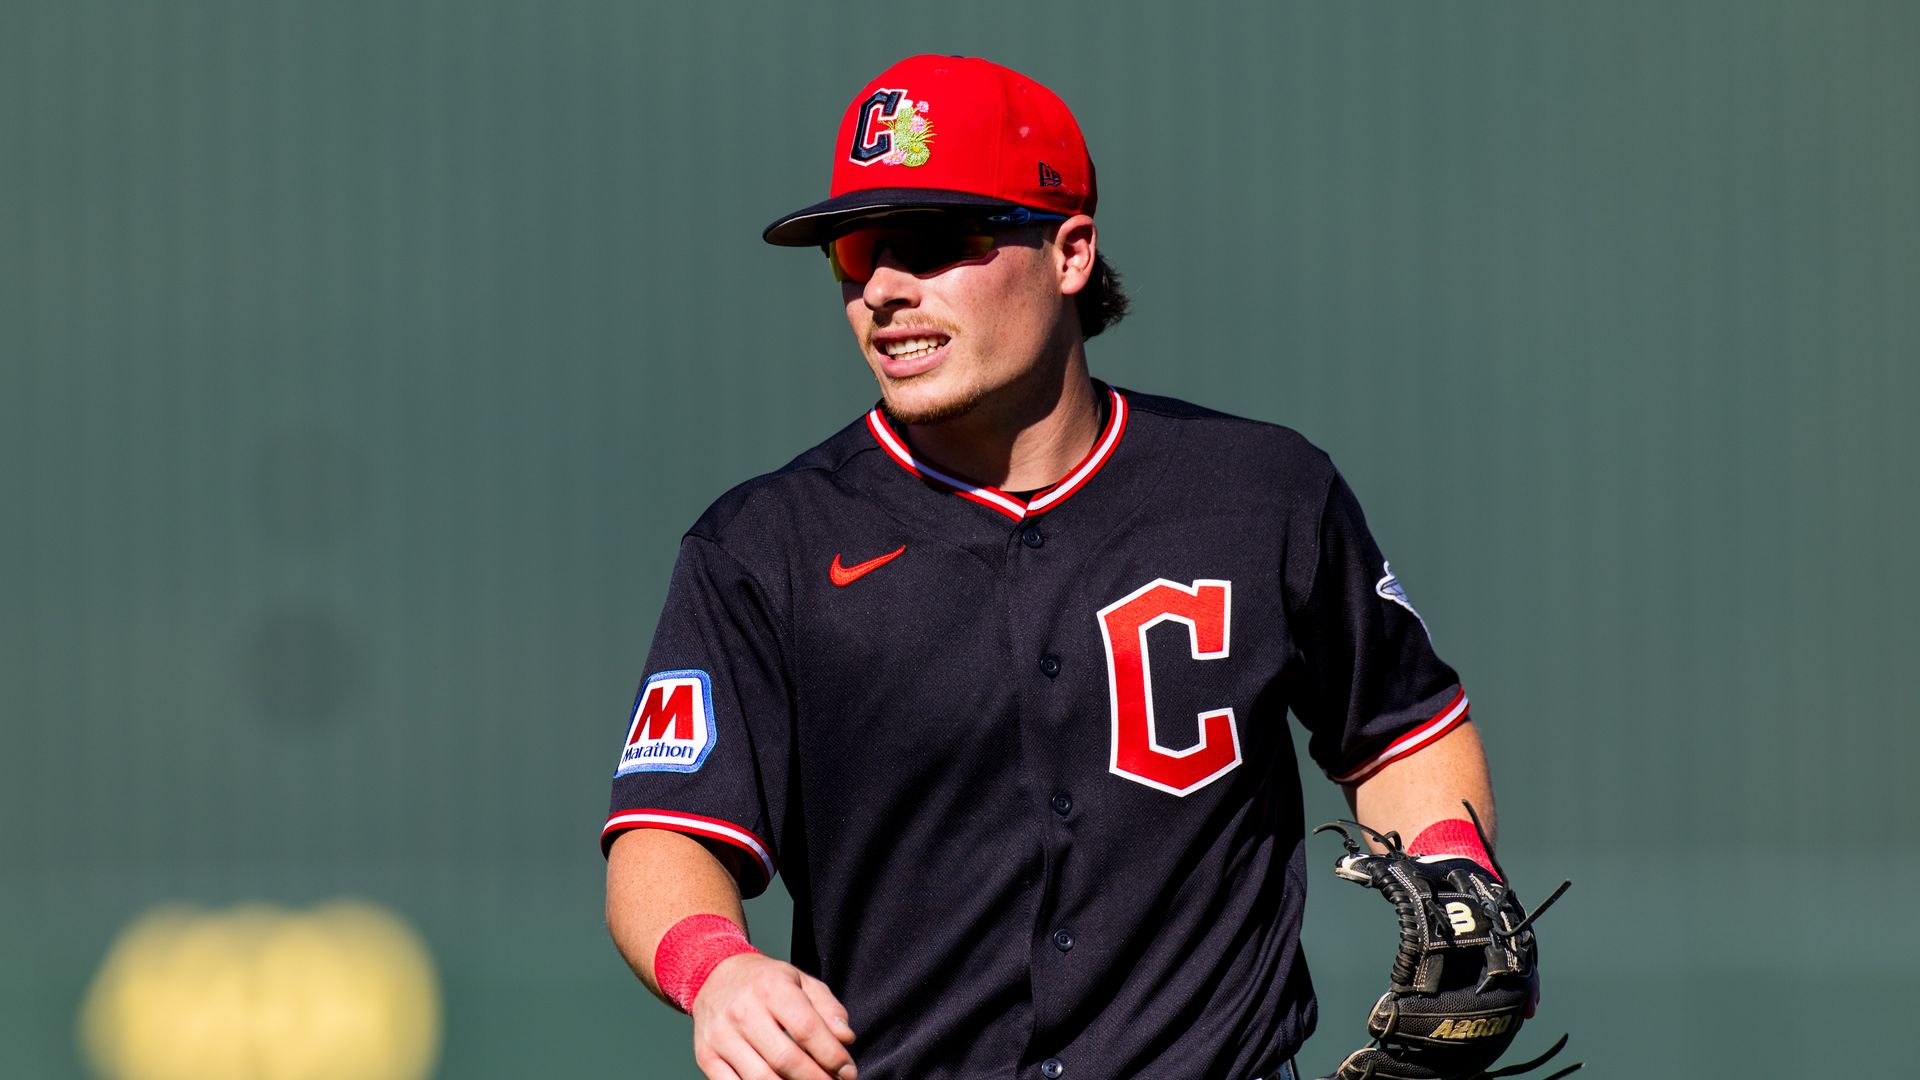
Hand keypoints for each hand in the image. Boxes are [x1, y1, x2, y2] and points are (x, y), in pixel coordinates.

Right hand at [689, 952, 857, 1079]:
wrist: (712, 974)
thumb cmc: (764, 981)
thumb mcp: (800, 981)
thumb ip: (828, 1008)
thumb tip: (846, 1039)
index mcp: (771, 988)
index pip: (807, 1029)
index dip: (832, 1056)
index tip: (848, 1071)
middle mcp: (743, 1011)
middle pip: (785, 1059)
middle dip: (816, 1079)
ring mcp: (721, 1036)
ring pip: (760, 1079)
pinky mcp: (706, 1056)